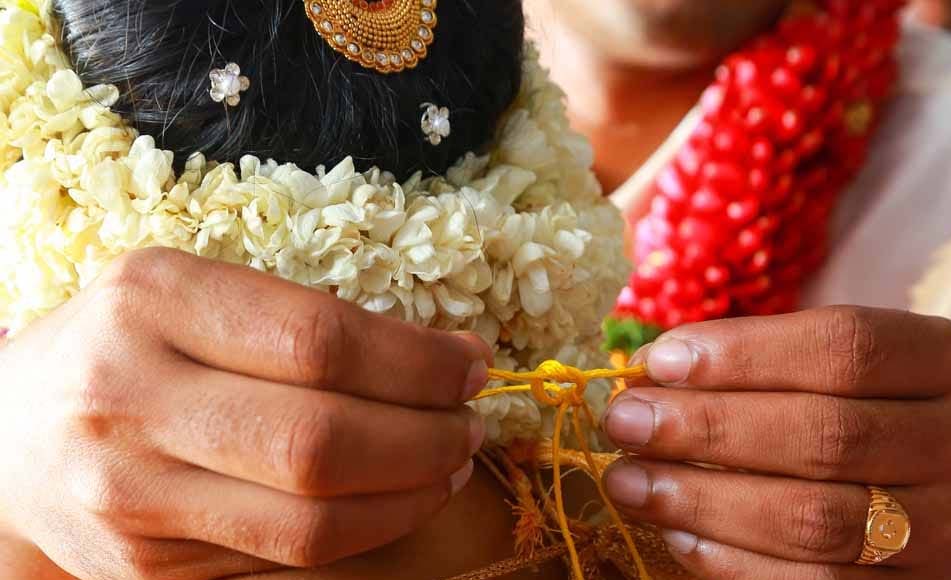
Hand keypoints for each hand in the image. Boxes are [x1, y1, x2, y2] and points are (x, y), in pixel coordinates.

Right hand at [0, 248, 489, 579]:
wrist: (13, 441)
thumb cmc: (127, 347)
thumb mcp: (193, 296)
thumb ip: (303, 323)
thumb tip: (446, 360)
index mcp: (150, 299)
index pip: (320, 340)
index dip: (418, 363)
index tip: (471, 364)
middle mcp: (127, 397)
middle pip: (321, 442)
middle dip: (427, 438)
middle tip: (470, 423)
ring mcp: (129, 496)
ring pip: (310, 522)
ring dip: (409, 495)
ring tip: (447, 463)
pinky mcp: (143, 568)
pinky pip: (284, 560)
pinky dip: (361, 531)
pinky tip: (391, 500)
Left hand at [601, 306, 950, 578]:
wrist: (924, 485)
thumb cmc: (857, 402)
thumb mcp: (830, 362)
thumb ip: (756, 361)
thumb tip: (652, 374)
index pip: (846, 347)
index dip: (744, 355)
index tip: (660, 363)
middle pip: (826, 434)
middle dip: (707, 429)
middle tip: (626, 422)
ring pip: (815, 518)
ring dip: (703, 500)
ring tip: (631, 482)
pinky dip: (730, 559)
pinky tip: (675, 532)